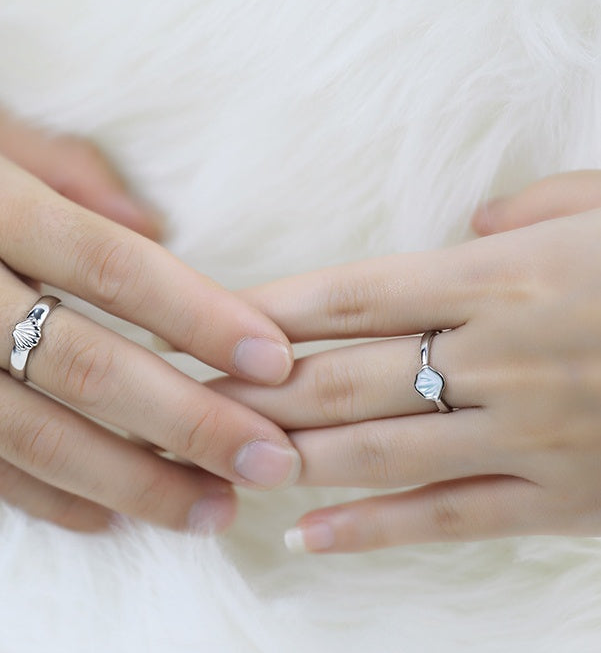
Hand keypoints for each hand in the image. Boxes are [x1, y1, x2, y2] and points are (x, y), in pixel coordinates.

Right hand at [0, 91, 299, 534]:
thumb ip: (68, 168)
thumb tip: (157, 229)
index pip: (115, 269)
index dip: (201, 317)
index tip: (271, 358)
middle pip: (93, 370)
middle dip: (194, 423)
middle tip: (272, 458)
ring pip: (44, 442)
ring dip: (141, 483)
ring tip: (214, 508)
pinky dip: (55, 501)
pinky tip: (117, 517)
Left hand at [212, 171, 600, 551]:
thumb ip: (534, 211)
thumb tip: (477, 222)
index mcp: (503, 280)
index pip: (351, 298)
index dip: (266, 315)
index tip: (204, 326)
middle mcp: (500, 359)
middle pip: (343, 381)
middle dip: (253, 394)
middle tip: (186, 401)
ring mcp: (529, 437)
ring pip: (378, 454)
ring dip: (289, 458)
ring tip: (223, 461)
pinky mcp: (564, 501)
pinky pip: (449, 520)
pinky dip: (372, 530)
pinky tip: (306, 537)